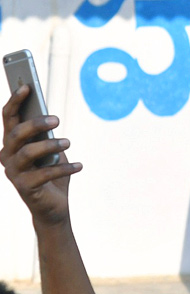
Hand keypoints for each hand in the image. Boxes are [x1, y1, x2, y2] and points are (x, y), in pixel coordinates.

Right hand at [1, 87, 81, 225]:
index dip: (15, 100)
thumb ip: (46, 135)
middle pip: (17, 133)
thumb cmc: (51, 173)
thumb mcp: (50, 150)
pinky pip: (44, 174)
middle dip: (36, 123)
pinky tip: (79, 165)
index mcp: (11, 142)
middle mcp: (7, 155)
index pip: (8, 117)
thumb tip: (49, 118)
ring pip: (28, 152)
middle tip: (57, 119)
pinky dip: (64, 168)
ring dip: (50, 145)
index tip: (27, 86)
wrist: (52, 207)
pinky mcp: (24, 187)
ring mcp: (13, 172)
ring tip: (68, 142)